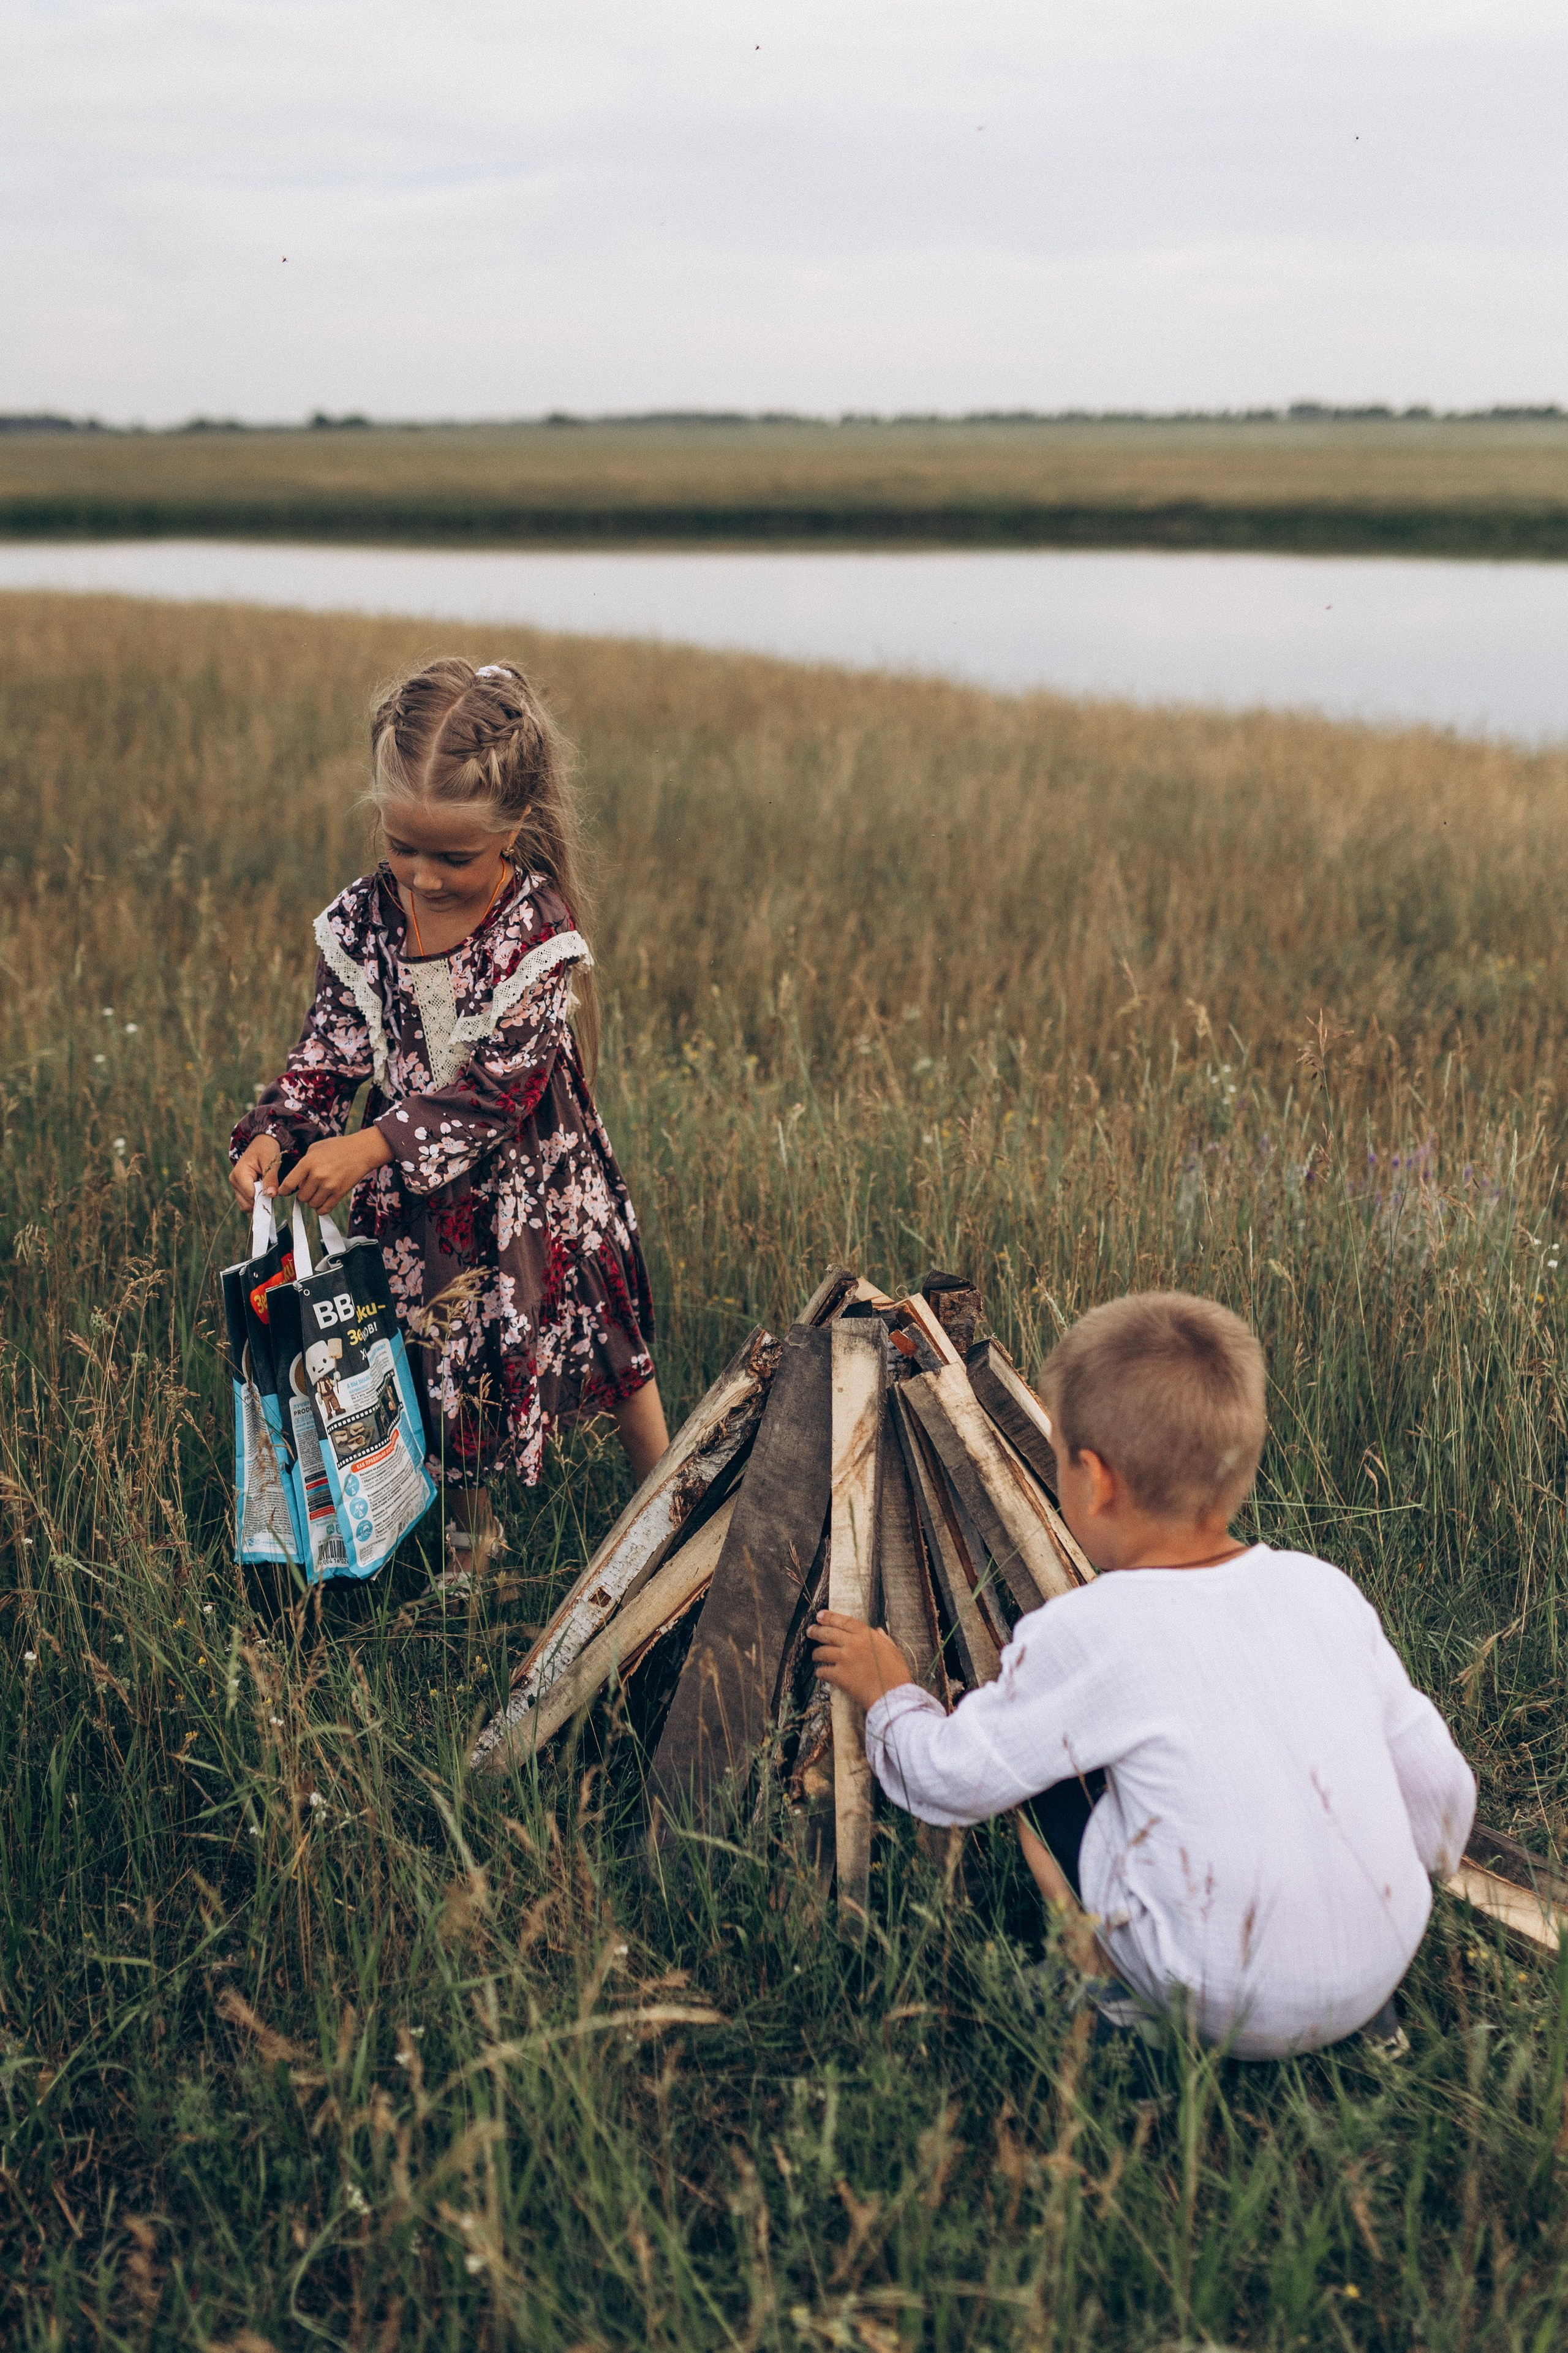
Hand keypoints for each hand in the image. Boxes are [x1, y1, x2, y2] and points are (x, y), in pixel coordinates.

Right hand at [230, 1135, 281, 1210]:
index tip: (273, 1189)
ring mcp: (235, 1186)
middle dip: (261, 1199)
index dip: (263, 1195)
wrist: (262, 1143)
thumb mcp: (271, 1161)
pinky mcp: (240, 1189)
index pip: (250, 1195)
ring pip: (247, 1205)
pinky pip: (248, 1202)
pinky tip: (263, 1188)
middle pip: (247, 1203)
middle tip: (270, 1187)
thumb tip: (271, 1195)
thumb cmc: (266, 1149)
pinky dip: (257, 1199)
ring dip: (259, 1200)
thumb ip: (271, 1179)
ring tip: (266, 1186)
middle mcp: (234, 1181)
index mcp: (239, 1174)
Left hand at [277, 1128, 392, 1215]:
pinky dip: (321, 1209)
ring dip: (313, 1201)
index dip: (284, 1191)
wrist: (361, 1151)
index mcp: (308, 1162)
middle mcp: (317, 1175)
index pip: (289, 1184)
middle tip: (309, 1188)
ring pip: (312, 1204)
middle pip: (301, 1197)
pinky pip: (324, 1209)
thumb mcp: (315, 1148)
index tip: (285, 1192)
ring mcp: (329, 1185)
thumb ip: (303, 1164)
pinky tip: (322, 1202)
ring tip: (318, 1192)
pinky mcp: (339, 1193)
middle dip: (303, 1194)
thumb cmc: (337, 1147)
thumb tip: (298, 1182)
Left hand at [807, 1610, 914, 1710]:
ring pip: (822, 1651)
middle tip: (810, 1631)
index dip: (830, 1617)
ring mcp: (845, 1658)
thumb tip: (878, 1631)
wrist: (893, 1694)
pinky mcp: (839, 1675)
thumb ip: (883, 1639)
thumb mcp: (893, 1651)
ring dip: (816, 1653)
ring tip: (815, 1655)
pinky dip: (820, 1672)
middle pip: (829, 1633)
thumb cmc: (896, 1674)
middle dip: (817, 1631)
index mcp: (867, 1635)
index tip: (820, 1615)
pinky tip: (821, 1674)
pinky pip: (823, 1671)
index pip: (844, 1621)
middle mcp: (853, 1643)